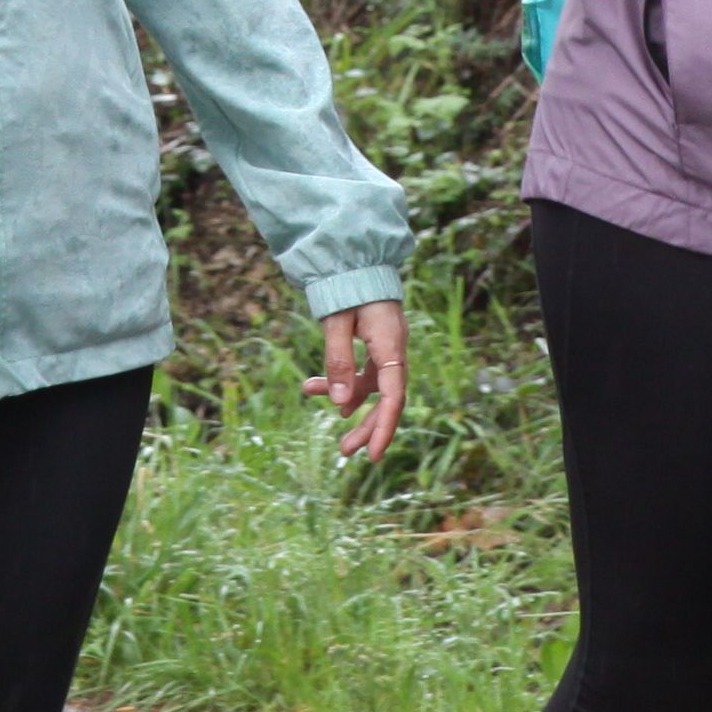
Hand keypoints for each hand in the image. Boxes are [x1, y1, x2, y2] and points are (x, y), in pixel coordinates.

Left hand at [312, 298, 409, 460]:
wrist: (355, 257)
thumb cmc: (347, 285)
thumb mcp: (337, 321)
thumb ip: (338, 360)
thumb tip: (338, 404)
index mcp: (390, 344)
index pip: (393, 395)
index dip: (384, 427)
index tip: (374, 455)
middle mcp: (394, 349)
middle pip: (387, 399)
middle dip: (368, 427)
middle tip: (345, 451)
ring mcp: (387, 347)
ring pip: (375, 388)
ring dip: (352, 405)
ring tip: (327, 423)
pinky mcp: (376, 343)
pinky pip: (364, 372)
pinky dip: (343, 382)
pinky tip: (317, 389)